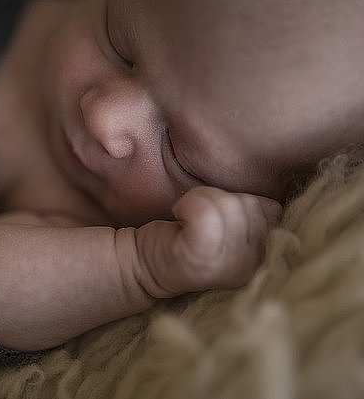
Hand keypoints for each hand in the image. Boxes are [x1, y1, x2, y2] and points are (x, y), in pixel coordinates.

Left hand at [133, 186, 281, 297]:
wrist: (143, 263)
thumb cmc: (189, 235)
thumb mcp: (234, 224)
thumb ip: (258, 213)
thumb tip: (295, 171)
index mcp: (267, 257)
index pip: (275, 209)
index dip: (242, 201)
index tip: (219, 217)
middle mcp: (255, 267)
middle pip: (251, 204)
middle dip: (220, 198)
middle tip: (199, 218)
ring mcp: (229, 266)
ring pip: (228, 204)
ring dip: (200, 199)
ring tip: (188, 218)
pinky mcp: (201, 258)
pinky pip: (206, 211)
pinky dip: (188, 204)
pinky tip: (178, 217)